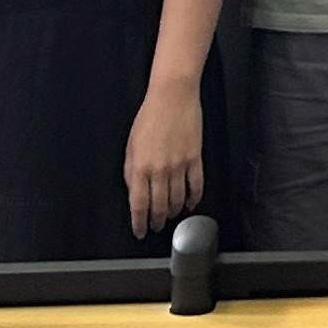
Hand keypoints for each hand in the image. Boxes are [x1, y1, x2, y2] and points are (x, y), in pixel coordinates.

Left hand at [123, 79, 204, 235]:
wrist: (173, 96)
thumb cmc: (150, 116)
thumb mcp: (131, 144)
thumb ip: (131, 170)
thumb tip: (134, 190)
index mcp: (140, 166)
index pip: (138, 204)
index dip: (139, 222)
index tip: (140, 231)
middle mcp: (160, 169)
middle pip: (159, 206)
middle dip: (156, 221)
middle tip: (156, 227)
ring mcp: (179, 165)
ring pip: (177, 199)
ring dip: (173, 212)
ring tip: (171, 216)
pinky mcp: (195, 158)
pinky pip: (196, 186)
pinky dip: (194, 199)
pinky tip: (190, 204)